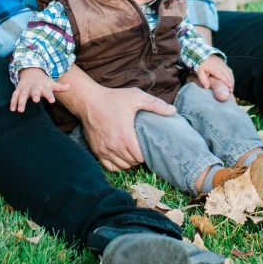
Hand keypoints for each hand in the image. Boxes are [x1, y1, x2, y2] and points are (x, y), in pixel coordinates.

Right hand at [10, 67, 70, 112]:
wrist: (31, 71)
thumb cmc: (43, 81)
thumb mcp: (51, 83)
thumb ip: (60, 86)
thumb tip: (70, 86)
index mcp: (43, 86)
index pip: (48, 91)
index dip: (50, 96)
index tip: (52, 101)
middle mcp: (34, 87)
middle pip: (34, 91)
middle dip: (35, 95)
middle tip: (36, 100)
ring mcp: (25, 88)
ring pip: (22, 95)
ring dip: (21, 102)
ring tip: (20, 110)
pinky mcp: (18, 90)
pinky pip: (14, 96)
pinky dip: (13, 102)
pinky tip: (12, 109)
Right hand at [55, 66, 175, 171]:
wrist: (89, 101)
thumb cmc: (113, 98)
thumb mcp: (136, 97)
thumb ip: (156, 104)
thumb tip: (173, 111)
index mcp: (125, 136)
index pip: (141, 157)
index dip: (146, 153)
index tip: (148, 146)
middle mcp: (114, 147)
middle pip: (132, 163)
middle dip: (139, 158)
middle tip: (142, 148)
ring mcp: (104, 150)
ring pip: (122, 166)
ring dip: (129, 162)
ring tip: (133, 152)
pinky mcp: (97, 151)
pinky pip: (110, 167)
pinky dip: (117, 165)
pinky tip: (121, 156)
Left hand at [196, 55, 233, 100]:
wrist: (205, 55)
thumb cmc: (202, 64)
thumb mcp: (200, 71)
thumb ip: (203, 80)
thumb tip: (207, 87)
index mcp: (214, 68)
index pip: (221, 75)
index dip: (226, 80)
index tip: (230, 86)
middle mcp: (221, 66)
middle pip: (228, 75)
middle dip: (230, 83)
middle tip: (231, 91)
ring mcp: (224, 65)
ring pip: (230, 74)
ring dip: (231, 81)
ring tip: (231, 89)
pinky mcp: (226, 66)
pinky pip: (230, 73)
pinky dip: (231, 78)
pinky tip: (231, 84)